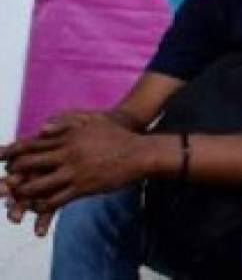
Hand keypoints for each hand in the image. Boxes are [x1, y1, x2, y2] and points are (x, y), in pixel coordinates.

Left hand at [2, 115, 149, 217]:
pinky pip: (56, 200)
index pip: (34, 143)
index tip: (0, 156)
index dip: (13, 150)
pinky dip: (43, 206)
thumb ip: (67, 121)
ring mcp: (75, 171)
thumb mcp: (94, 121)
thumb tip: (42, 127)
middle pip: (30, 164)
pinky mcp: (83, 187)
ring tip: (16, 198)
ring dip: (24, 193)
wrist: (140, 153)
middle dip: (12, 174)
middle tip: (4, 182)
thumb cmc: (117, 135)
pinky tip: (38, 207)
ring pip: (38, 185)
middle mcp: (68, 153)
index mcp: (68, 136)